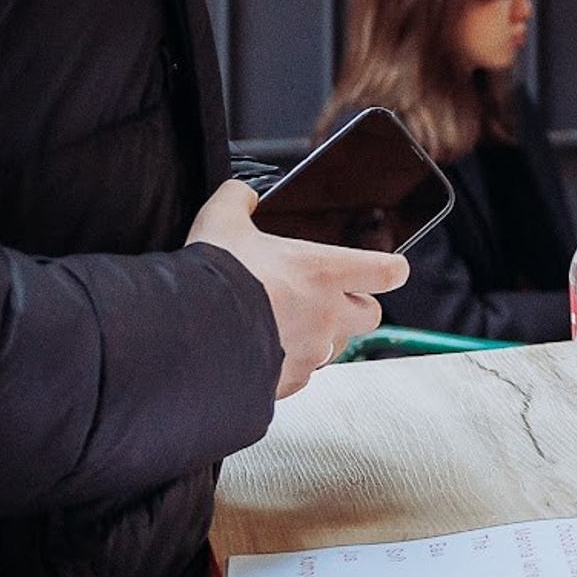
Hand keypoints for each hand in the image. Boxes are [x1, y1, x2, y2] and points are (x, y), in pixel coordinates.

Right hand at [186, 178, 408, 396]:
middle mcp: (326, 315)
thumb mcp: (221, 222)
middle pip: (370, 315)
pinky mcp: (286, 383)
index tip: (384, 268)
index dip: (389, 269)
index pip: (388, 272)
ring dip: (315, 339)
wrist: (186, 334)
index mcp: (324, 272)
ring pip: (332, 349)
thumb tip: (240, 194)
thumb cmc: (213, 279)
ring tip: (280, 326)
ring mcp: (309, 353)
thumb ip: (237, 201)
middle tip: (323, 300)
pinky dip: (284, 368)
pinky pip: (298, 376)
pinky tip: (258, 354)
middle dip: (352, 308)